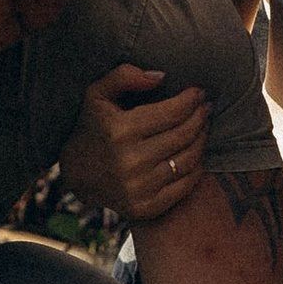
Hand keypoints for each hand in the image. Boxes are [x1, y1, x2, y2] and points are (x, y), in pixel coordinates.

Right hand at [62, 62, 212, 224]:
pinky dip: (196, 167)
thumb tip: (161, 76)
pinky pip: (185, 185)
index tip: (199, 93)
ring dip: (201, 139)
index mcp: (120, 131)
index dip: (190, 100)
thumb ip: (125, 76)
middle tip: (205, 108)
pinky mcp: (146, 207)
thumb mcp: (98, 93)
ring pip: (188, 159)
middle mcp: (131, 161)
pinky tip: (196, 153)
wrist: (77, 173)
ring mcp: (139, 188)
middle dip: (200, 117)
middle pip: (184, 135)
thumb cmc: (93, 126)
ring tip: (202, 127)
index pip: (171, 112)